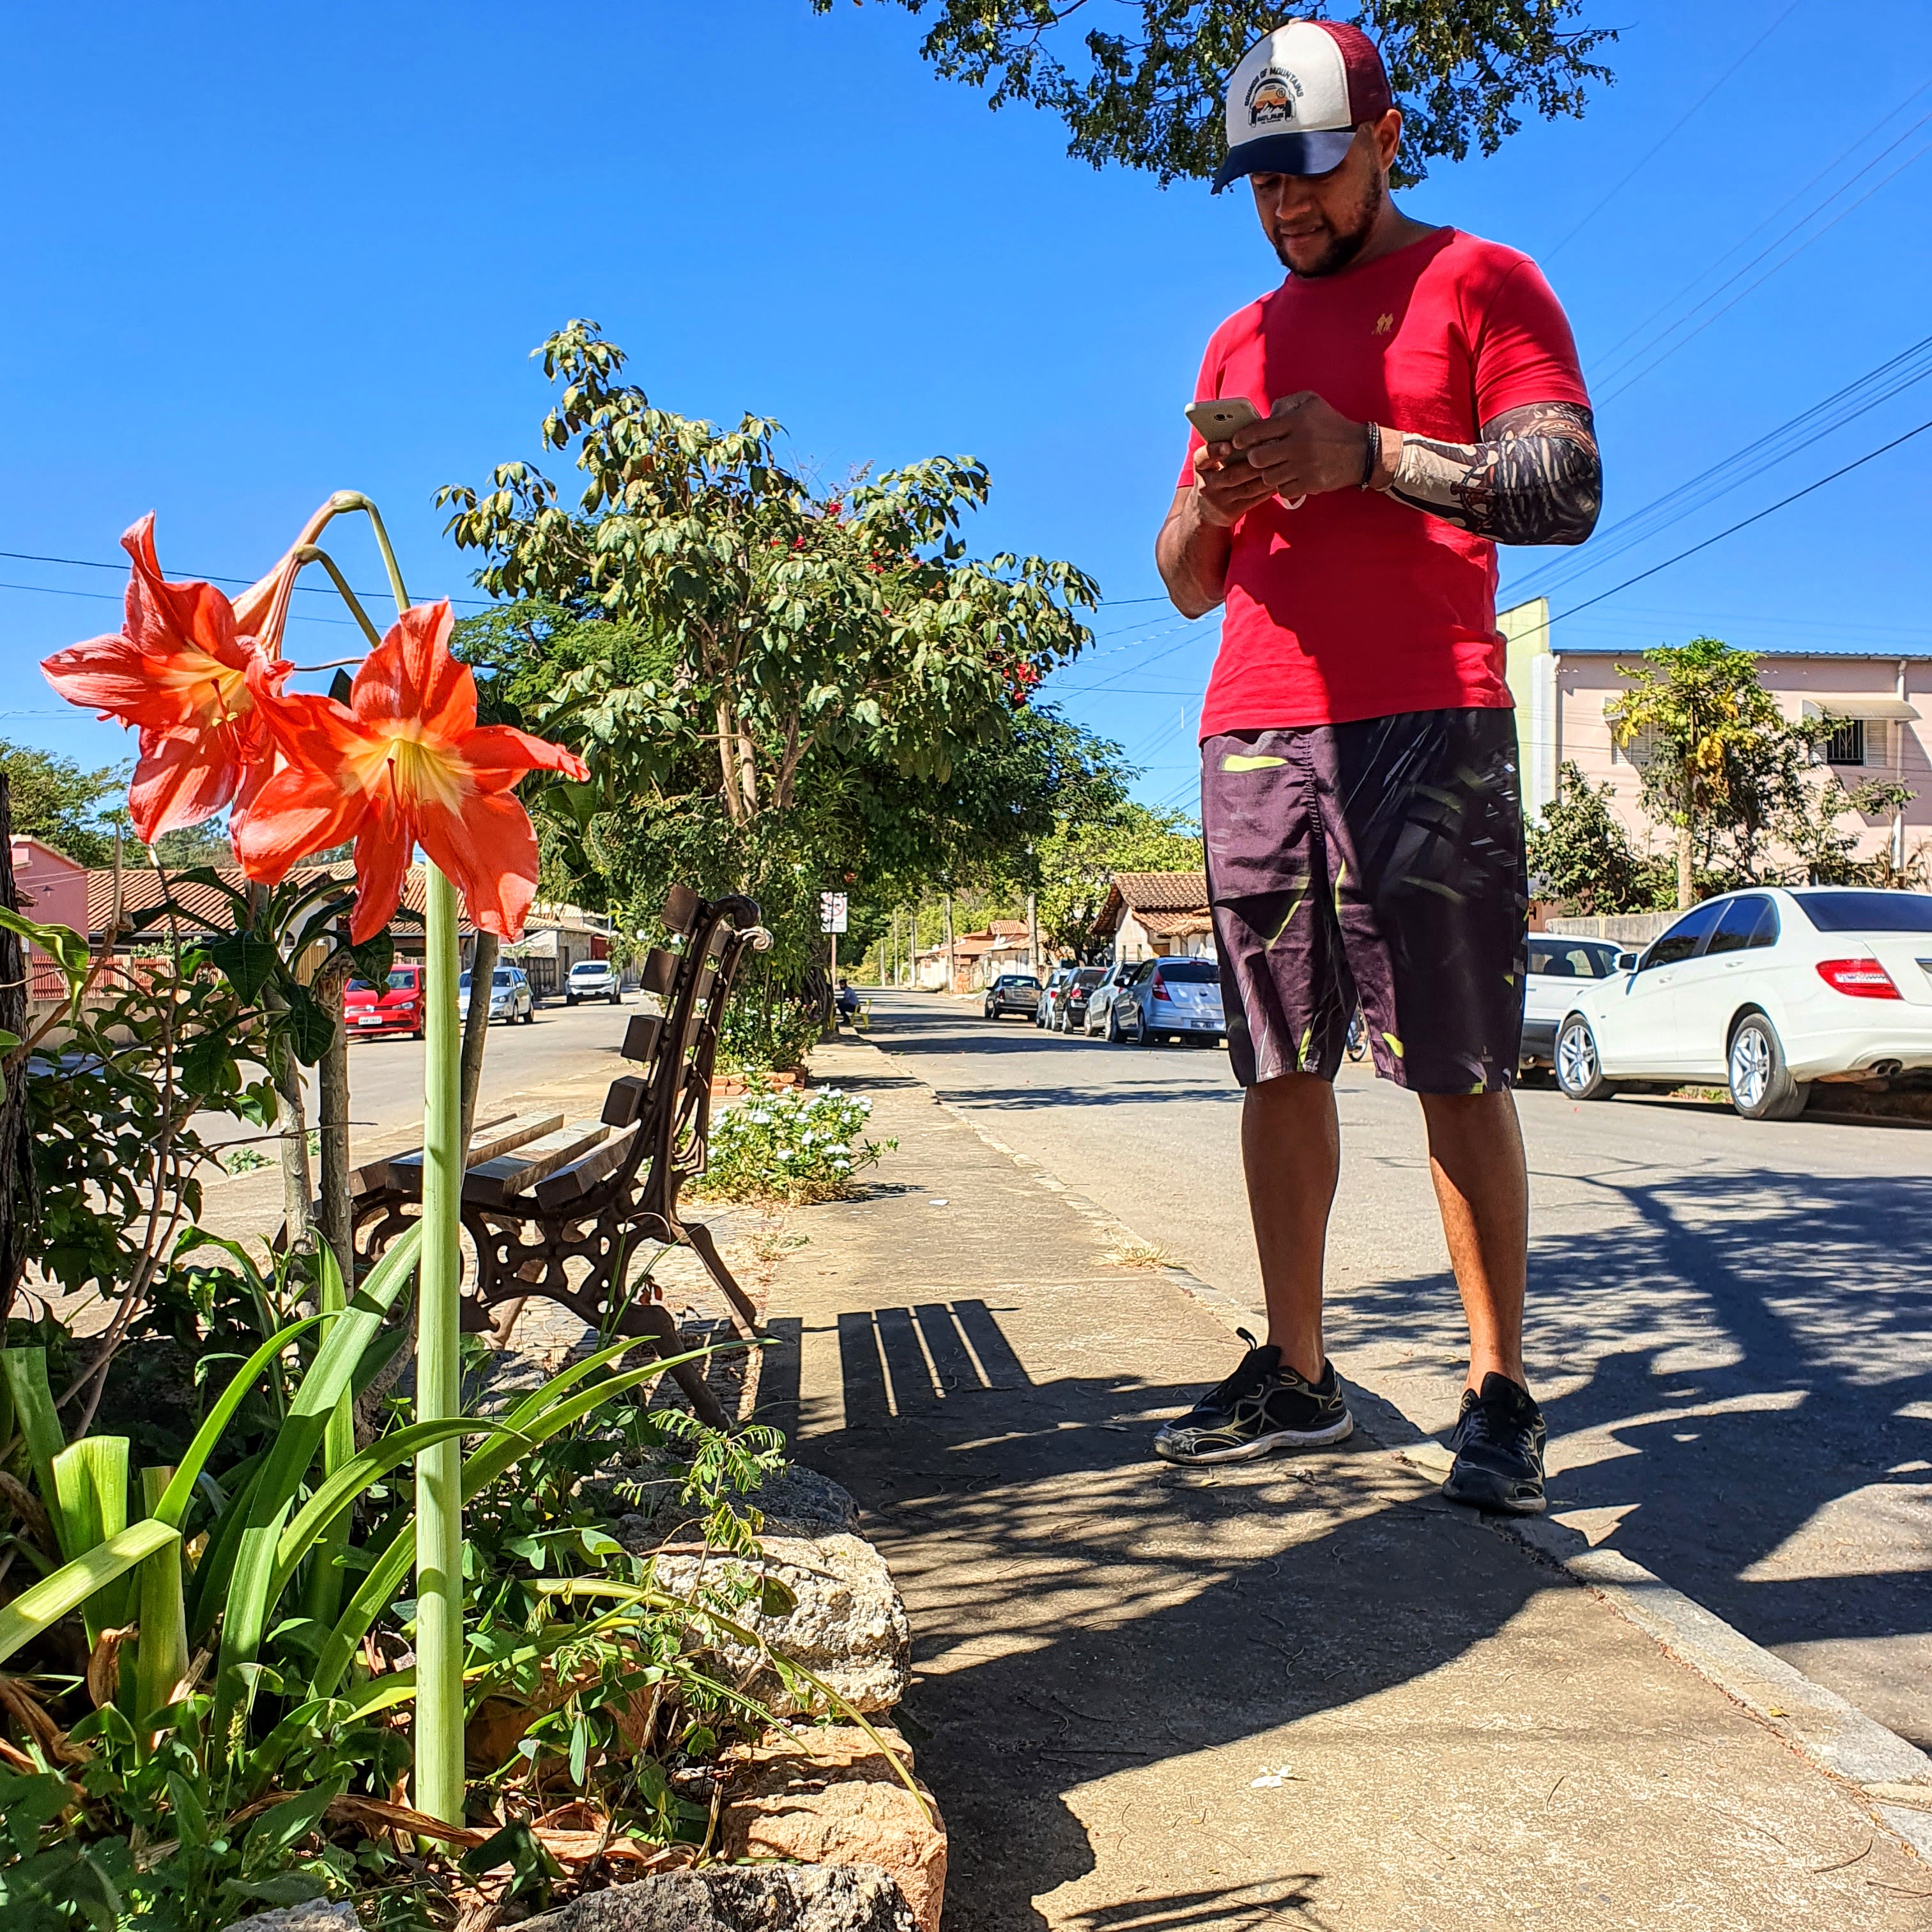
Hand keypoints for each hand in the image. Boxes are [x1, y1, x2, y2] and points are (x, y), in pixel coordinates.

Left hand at [1226, 391, 1371, 501]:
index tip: (1237, 442)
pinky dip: (1283, 485)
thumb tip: (1265, 416)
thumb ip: (1286, 404)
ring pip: (1268, 477)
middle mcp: (1299, 445)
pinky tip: (1290, 477)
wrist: (1361, 451)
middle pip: (1258, 459)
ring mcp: (1304, 467)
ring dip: (1269, 473)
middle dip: (1254, 458)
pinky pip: (1282, 490)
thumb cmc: (1331, 424)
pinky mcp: (1310, 484)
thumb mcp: (1311, 403)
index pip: (1259, 431)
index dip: (1243, 438)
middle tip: (1259, 456)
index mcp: (1297, 422)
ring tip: (1277, 466)